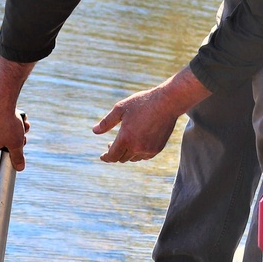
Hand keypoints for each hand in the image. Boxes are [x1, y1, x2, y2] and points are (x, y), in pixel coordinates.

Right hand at [0, 101, 28, 182]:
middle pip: (3, 149)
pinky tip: (21, 117)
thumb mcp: (16, 144)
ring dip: (18, 133)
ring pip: (8, 136)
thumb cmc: (8, 123)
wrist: (1, 98)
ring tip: (23, 126)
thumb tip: (19, 168)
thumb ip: (18, 157)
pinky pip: (7, 125)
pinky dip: (16, 123)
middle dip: (16, 146)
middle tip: (23, 141)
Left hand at [93, 66, 209, 163]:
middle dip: (115, 153)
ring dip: (126, 154)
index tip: (102, 156)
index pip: (112, 156)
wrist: (168, 102)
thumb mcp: (121, 109)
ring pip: (133, 158)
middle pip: (122, 158)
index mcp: (126, 138)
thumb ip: (106, 122)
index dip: (106, 157)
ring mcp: (148, 149)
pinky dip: (138, 153)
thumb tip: (94, 131)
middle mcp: (137, 147)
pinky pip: (144, 156)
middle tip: (110, 144)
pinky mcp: (157, 149)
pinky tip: (136, 145)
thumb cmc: (143, 103)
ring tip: (124, 144)